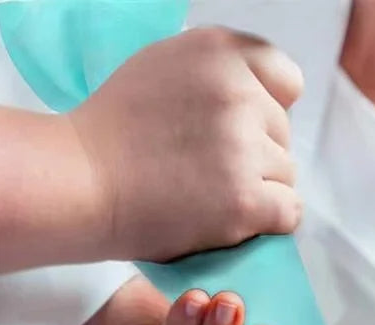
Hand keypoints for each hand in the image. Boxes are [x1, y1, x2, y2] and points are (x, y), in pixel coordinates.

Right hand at [68, 27, 302, 262]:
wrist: (83, 182)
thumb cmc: (118, 131)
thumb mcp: (167, 66)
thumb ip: (221, 73)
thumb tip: (272, 99)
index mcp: (219, 52)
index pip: (286, 80)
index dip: (267, 108)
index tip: (236, 126)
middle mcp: (237, 94)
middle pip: (284, 133)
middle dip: (257, 152)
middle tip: (206, 166)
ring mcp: (243, 148)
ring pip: (287, 174)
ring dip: (260, 188)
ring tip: (210, 193)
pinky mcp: (246, 200)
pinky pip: (290, 212)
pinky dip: (270, 221)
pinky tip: (236, 218)